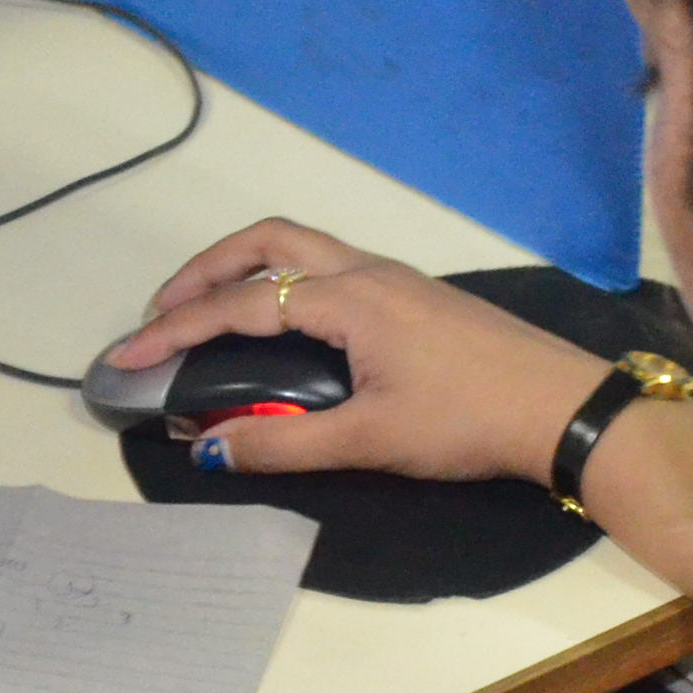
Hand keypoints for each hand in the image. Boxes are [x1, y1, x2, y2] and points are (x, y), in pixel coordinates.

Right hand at [106, 221, 609, 487]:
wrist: (564, 407)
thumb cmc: (468, 420)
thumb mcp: (372, 440)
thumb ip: (284, 444)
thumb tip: (208, 449)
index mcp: (348, 299)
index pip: (241, 306)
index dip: (176, 330)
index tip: (127, 356)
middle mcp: (366, 272)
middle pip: (265, 243)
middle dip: (203, 271)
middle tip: (160, 312)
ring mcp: (394, 279)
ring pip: (300, 249)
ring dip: (244, 269)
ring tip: (208, 311)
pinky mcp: (413, 297)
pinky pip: (327, 268)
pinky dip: (282, 282)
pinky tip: (279, 325)